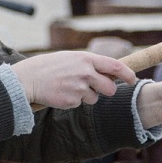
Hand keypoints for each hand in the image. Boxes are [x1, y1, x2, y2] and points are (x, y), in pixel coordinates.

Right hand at [11, 51, 136, 108]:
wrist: (28, 79)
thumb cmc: (48, 66)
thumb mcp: (70, 58)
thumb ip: (89, 64)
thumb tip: (108, 73)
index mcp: (86, 59)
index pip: (115, 66)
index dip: (127, 74)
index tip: (133, 79)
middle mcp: (85, 73)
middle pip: (110, 88)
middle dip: (106, 91)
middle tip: (95, 88)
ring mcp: (79, 87)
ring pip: (94, 98)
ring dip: (86, 96)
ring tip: (68, 87)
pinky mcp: (72, 101)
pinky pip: (80, 104)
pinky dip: (73, 100)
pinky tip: (61, 93)